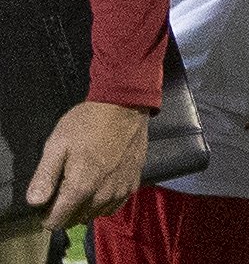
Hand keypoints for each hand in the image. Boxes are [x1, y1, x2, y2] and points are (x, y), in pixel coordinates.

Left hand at [26, 101, 149, 229]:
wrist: (125, 107)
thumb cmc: (87, 123)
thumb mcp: (57, 144)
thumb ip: (44, 176)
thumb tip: (34, 202)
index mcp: (80, 188)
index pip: (57, 221)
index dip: (47, 213)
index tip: (49, 196)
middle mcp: (102, 196)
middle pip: (76, 219)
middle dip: (66, 209)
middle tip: (65, 185)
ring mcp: (120, 191)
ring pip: (95, 214)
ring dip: (85, 206)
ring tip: (83, 183)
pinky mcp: (133, 184)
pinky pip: (113, 206)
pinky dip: (103, 202)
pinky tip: (101, 185)